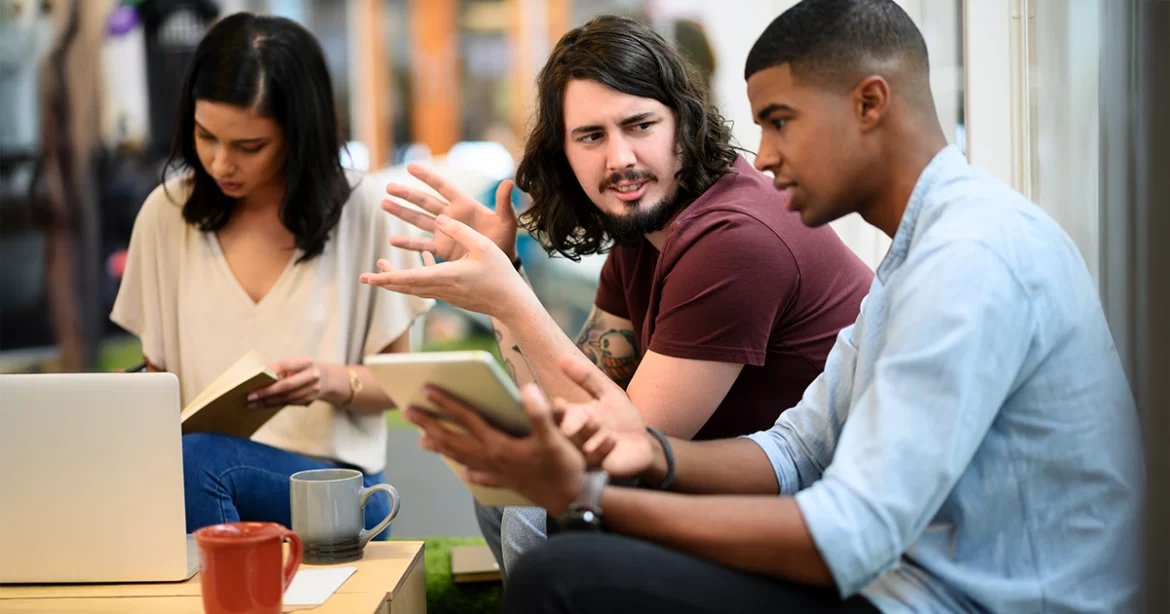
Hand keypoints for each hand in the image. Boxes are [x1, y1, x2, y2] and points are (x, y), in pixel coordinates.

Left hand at [247, 357, 341, 408]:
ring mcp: (313, 390)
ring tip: (252, 404)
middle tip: (250, 396)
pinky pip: (288, 404)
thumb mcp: (296, 364)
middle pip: (286, 385)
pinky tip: (262, 405)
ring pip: (286, 398)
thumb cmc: (303, 369)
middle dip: (266, 392)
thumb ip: (280, 370)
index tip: (254, 377)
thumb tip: (256, 377)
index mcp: (307, 362)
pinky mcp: (309, 400)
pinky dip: (274, 405)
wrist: (326, 378)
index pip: (285, 365)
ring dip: (267, 402)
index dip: (269, 371)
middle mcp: (312, 376)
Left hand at [360, 215, 532, 316]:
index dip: (386, 277)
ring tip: (383, 267)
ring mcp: (446, 294)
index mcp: (446, 276)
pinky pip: (427, 286)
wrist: (511, 302)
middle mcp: (441, 288)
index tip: (367, 277)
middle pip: (405, 286)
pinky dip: (417, 275)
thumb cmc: (500, 274)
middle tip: (365, 277)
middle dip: (384, 280)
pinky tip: (422, 260)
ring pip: (413, 288)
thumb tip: (440, 219)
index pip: (408, 278)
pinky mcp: (451, 296)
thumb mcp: (483, 246)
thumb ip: (460, 231)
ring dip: (397, 278)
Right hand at [383, 164, 518, 261]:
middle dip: (407, 194)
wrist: (502, 263)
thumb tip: (509, 182)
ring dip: (402, 213)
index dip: (427, 177)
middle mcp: (450, 216)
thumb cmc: (506, 239)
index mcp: (464, 205)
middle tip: (388, 187)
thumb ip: (504, 203)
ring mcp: (444, 232)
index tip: (410, 166)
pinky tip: (392, 242)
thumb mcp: (507, 221)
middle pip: (424, 202)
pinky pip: (422, 245)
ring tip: (384, 204)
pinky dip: (408, 244)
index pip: (443, 187)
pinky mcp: (442, 249)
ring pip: (418, 220)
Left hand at [404, 383, 607, 514]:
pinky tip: (466, 475)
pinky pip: (483, 478)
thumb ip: (538, 412)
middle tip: (409, 412)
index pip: (467, 418)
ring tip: (422, 441)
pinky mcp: (508, 483)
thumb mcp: (553, 437)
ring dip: (441, 447)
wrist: (573, 501)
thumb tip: (526, 387)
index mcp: (499, 444)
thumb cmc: (564, 468)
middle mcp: (492, 458)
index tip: (426, 390)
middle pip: (454, 439)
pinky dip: (472, 474)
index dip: (446, 403)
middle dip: (430, 425)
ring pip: (462, 457)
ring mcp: (498, 473)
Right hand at [553, 354, 657, 479]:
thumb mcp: (607, 392)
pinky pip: (593, 462)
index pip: (554, 414)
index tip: (558, 402)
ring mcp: (583, 455)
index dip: (553, 410)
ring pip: (574, 449)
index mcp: (571, 418)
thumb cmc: (621, 417)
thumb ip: (587, 377)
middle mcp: (572, 439)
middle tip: (568, 413)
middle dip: (561, 424)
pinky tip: (611, 439)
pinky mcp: (599, 468)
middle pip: (559, 433)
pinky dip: (601, 450)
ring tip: (594, 422)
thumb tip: (563, 357)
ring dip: (583, 435)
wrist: (642, 443)